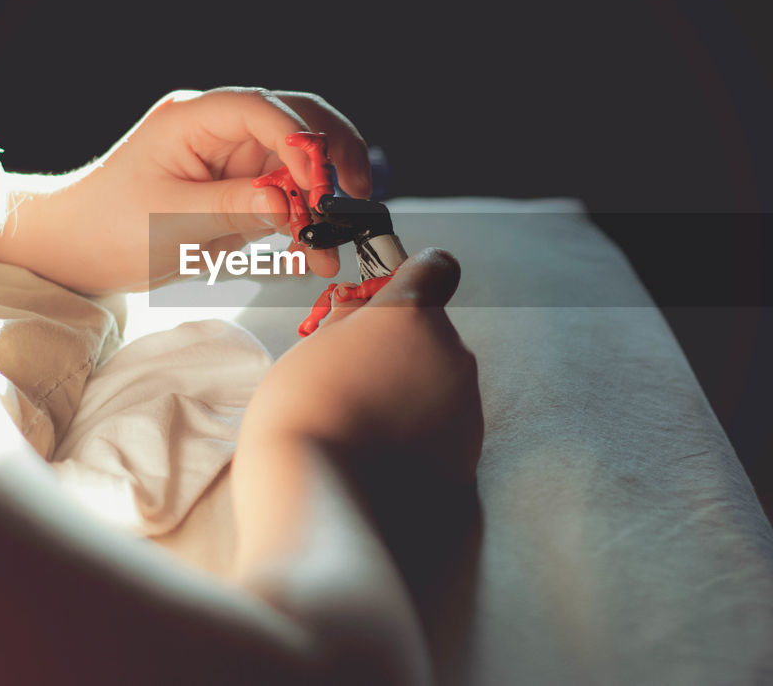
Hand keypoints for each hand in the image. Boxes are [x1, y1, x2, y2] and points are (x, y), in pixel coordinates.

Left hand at [0, 88, 371, 293]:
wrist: (77, 250)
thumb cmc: (107, 228)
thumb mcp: (169, 222)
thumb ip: (233, 207)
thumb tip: (288, 199)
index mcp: (195, 119)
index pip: (262, 110)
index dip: (299, 142)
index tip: (317, 188)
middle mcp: (221, 129)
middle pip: (298, 120)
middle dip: (331, 158)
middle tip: (349, 203)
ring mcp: (235, 159)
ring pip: (303, 161)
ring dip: (326, 196)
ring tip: (336, 240)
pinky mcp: (243, 190)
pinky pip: (290, 196)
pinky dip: (308, 222)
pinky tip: (317, 254)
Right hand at [241, 249, 483, 488]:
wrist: (321, 505)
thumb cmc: (302, 418)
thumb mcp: (310, 348)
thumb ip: (349, 321)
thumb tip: (364, 312)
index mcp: (412, 316)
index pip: (436, 267)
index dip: (412, 279)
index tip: (385, 302)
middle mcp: (452, 354)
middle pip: (433, 334)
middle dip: (400, 349)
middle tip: (352, 379)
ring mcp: (466, 407)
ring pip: (440, 383)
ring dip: (409, 394)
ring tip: (361, 427)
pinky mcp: (470, 456)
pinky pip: (444, 430)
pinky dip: (419, 437)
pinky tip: (379, 458)